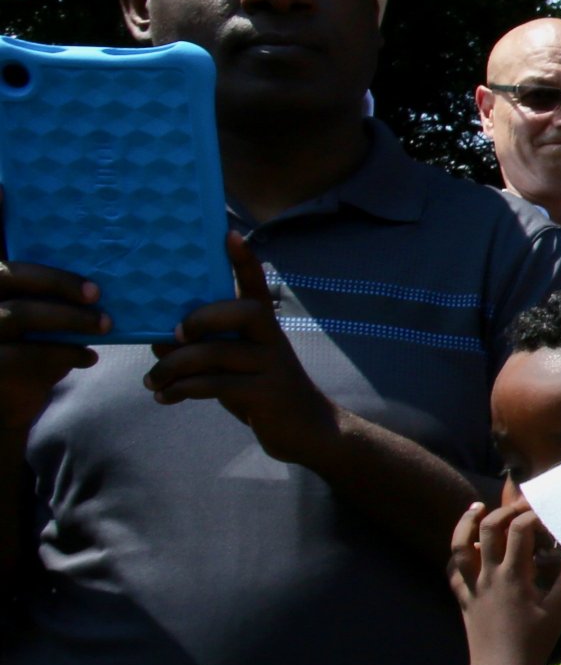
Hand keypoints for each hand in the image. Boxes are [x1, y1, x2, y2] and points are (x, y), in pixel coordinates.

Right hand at [0, 233, 104, 434]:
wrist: (5, 402)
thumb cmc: (27, 346)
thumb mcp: (36, 310)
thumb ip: (46, 283)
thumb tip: (102, 258)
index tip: (4, 188)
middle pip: (8, 275)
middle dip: (57, 281)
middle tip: (98, 292)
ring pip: (19, 315)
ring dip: (69, 320)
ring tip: (104, 325)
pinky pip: (23, 355)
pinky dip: (62, 355)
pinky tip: (87, 357)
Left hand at [145, 235, 339, 462]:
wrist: (306, 430)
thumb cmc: (262, 390)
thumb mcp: (235, 365)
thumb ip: (204, 349)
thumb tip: (158, 342)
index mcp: (264, 326)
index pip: (256, 285)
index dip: (244, 260)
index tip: (229, 234)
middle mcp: (271, 339)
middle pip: (241, 312)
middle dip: (199, 319)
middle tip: (173, 337)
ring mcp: (271, 366)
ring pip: (216, 355)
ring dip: (173, 368)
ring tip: (151, 381)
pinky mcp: (265, 394)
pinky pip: (215, 385)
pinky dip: (182, 390)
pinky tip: (165, 397)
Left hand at [447, 490, 560, 664]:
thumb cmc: (535, 641)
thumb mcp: (559, 609)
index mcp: (514, 575)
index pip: (520, 530)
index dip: (534, 516)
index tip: (549, 515)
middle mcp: (488, 576)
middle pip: (489, 529)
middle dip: (504, 511)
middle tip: (520, 505)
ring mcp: (472, 586)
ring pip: (460, 546)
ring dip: (467, 523)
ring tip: (477, 508)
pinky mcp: (463, 599)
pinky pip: (453, 571)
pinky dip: (458, 555)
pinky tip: (467, 548)